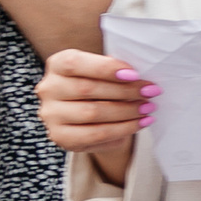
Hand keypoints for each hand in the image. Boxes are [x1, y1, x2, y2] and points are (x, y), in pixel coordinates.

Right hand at [37, 48, 157, 151]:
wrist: (91, 116)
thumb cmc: (102, 84)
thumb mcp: (106, 70)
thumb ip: (115, 69)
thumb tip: (139, 75)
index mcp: (57, 64)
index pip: (75, 63)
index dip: (105, 68)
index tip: (135, 74)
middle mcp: (48, 88)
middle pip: (87, 89)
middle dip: (126, 91)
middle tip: (152, 92)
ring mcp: (51, 114)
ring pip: (92, 113)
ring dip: (127, 111)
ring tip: (148, 108)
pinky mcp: (60, 136)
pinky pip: (95, 134)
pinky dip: (123, 129)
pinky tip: (140, 123)